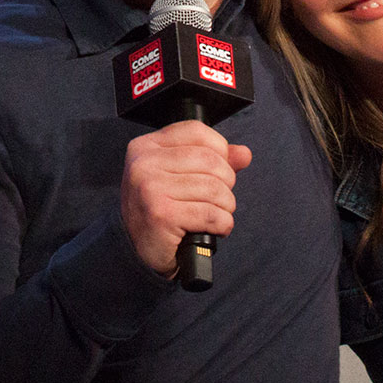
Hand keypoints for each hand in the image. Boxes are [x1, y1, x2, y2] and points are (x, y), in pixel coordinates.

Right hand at [120, 120, 252, 274]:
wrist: (139, 250)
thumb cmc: (160, 210)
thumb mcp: (180, 176)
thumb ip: (213, 160)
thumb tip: (243, 153)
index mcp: (146, 146)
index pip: (196, 131)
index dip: (220, 149)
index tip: (219, 169)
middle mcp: (144, 163)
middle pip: (211, 160)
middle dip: (226, 183)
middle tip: (217, 199)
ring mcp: (150, 188)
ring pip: (215, 189)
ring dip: (226, 207)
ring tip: (215, 215)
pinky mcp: (161, 214)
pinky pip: (211, 214)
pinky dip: (222, 224)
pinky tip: (213, 229)